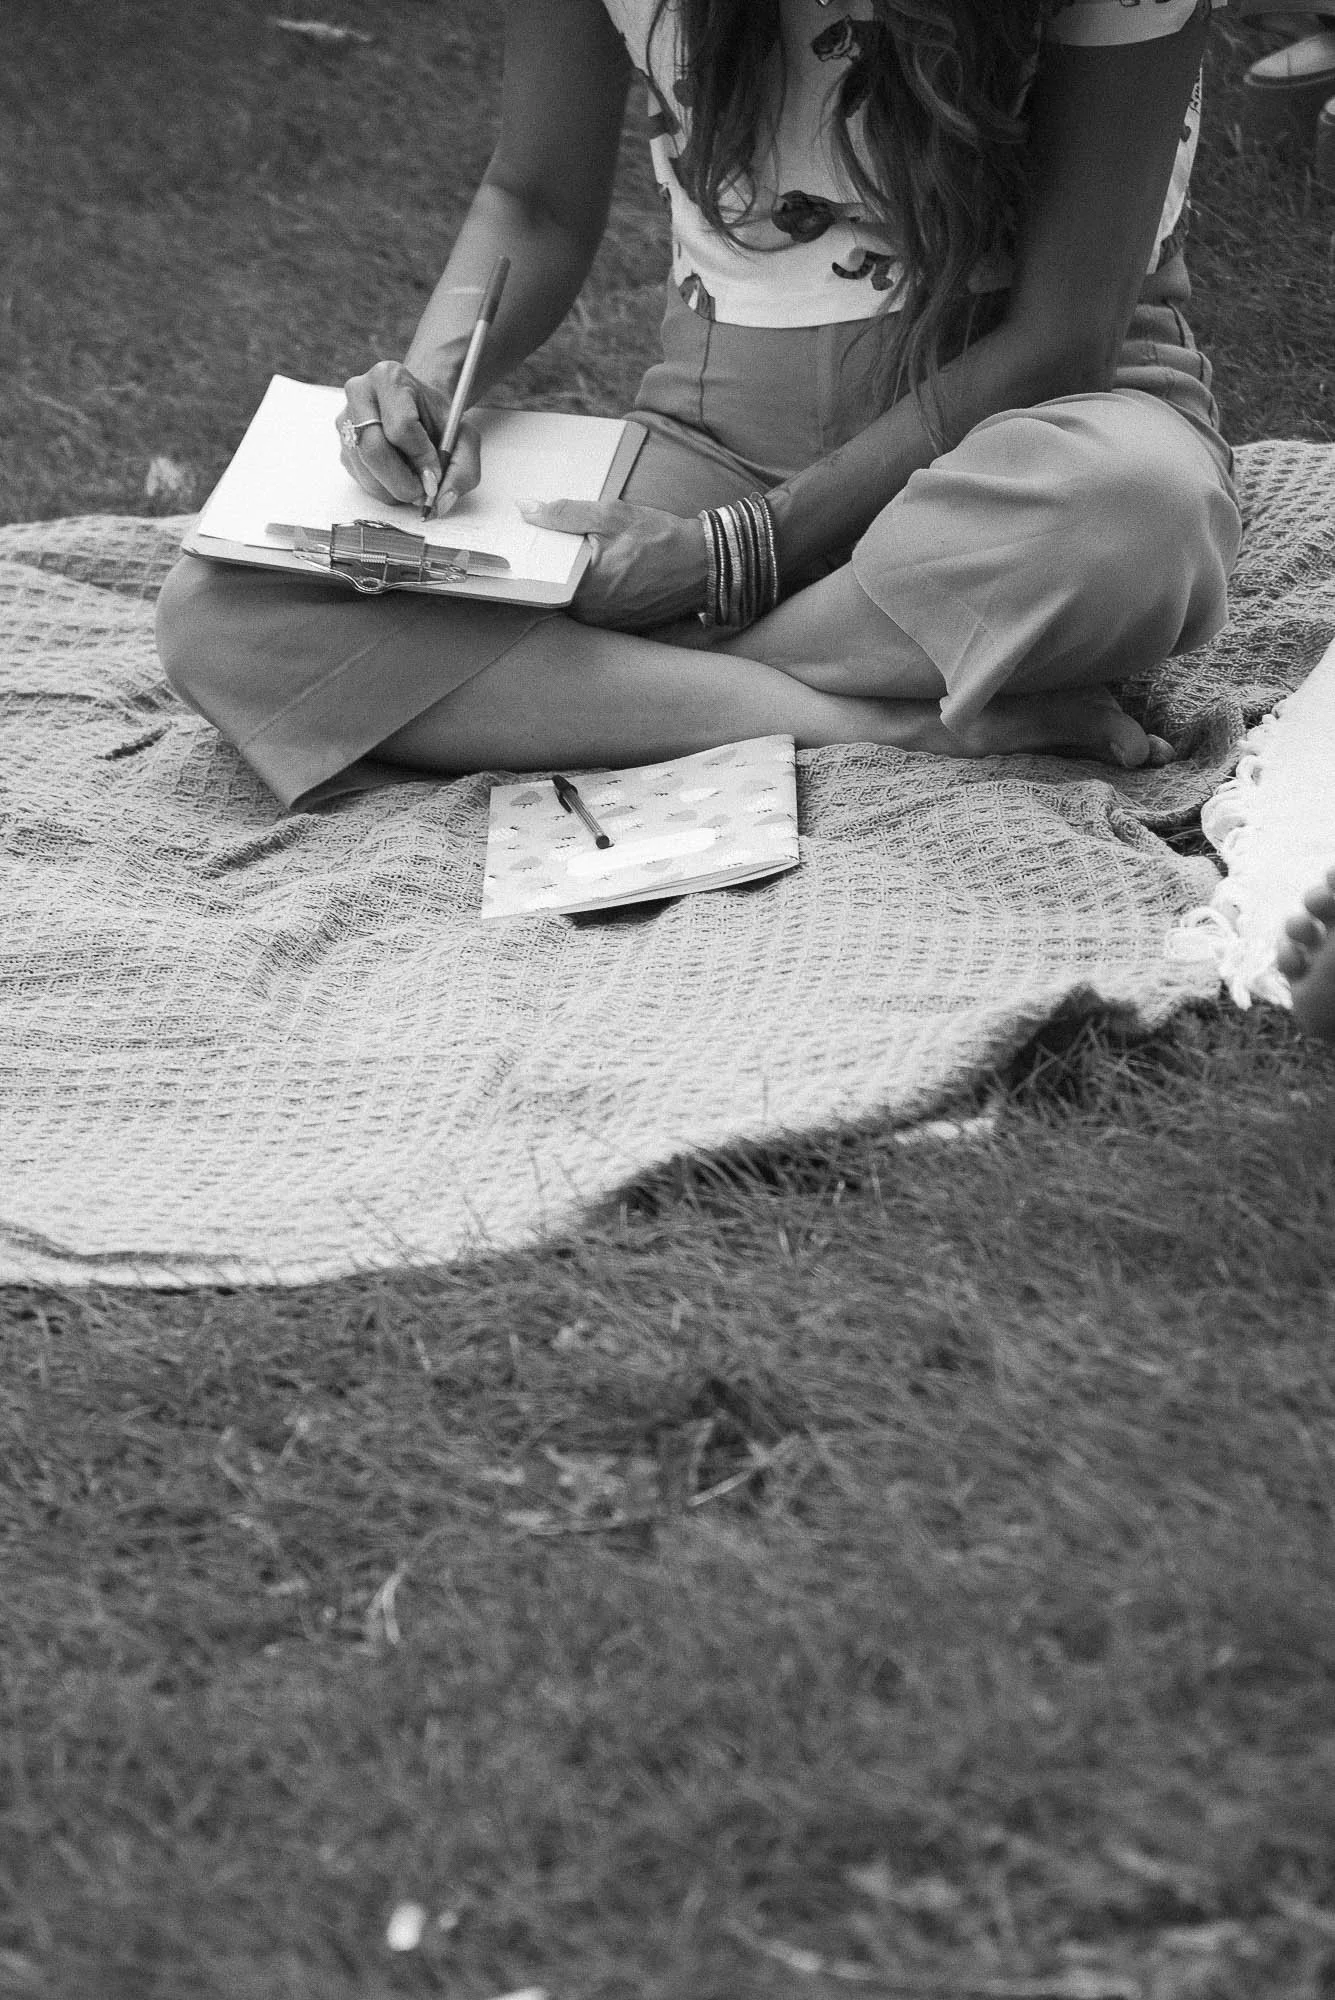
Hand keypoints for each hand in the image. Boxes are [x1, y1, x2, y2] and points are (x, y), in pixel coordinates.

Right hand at [337, 360, 481, 516]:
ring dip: (395, 489)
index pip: (401, 426)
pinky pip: (362, 480)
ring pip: (366, 471)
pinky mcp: (342, 447)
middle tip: (423, 492)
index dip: (421, 458)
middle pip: (373, 449)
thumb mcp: (463, 437)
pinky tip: (400, 475)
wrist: (417, 409)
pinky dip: (385, 489)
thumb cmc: (437, 419)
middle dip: (402, 481)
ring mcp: (345, 421)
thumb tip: (441, 501)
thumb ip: (463, 468)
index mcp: (389, 378)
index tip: (435, 474)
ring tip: (415, 480)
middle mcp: (359, 394)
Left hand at [518, 498, 707, 629]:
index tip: (535, 544)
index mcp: (585, 587)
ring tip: (595, 562)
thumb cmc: (660, 538)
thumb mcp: (611, 514)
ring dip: (576, 585)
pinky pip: (595, 612)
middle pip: (556, 592)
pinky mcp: (621, 628)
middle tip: (567, 549)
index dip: (537, 559)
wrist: (704, 564)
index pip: (542, 577)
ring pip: (575, 604)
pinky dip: (595, 596)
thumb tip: (526, 510)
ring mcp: (608, 625)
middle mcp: (593, 613)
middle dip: (558, 571)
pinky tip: (609, 577)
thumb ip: (565, 514)